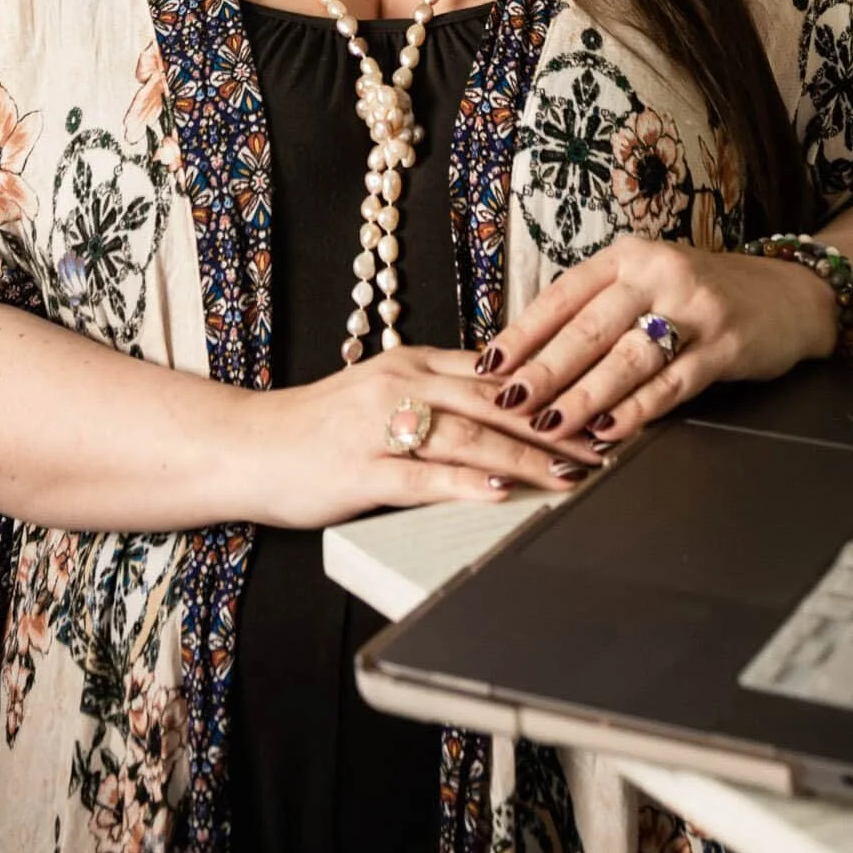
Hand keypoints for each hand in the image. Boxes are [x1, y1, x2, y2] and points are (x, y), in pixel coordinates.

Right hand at [244, 345, 604, 528]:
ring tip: (574, 472)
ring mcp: (379, 426)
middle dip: (557, 424)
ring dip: (529, 456)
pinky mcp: (360, 469)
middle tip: (607, 443)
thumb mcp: (379, 392)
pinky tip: (503, 490)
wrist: (245, 446)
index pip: (495, 371)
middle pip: (495, 402)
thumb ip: (436, 392)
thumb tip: (503, 398)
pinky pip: (423, 475)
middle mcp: (400, 384)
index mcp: (410, 362)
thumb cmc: (316, 427)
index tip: (597, 403)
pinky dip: (467, 482)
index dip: (551, 387)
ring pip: (469, 436)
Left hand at [474, 237, 838, 450]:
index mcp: (627, 257)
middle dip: (543, 370)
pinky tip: (608, 430)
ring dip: (583, 395)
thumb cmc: (701, 295)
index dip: (523, 332)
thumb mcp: (647, 284)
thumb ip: (597, 312)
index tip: (488, 364)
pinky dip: (636, 410)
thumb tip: (526, 358)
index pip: (563, 295)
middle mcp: (657, 273)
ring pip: (626, 357)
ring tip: (549, 423)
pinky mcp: (725, 344)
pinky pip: (671, 383)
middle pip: (588, 328)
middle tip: (507, 402)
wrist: (788, 292)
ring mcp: (694, 308)